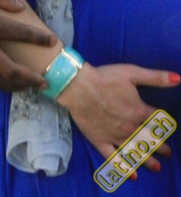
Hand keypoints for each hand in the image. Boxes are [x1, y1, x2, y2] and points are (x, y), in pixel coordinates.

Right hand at [58, 63, 178, 174]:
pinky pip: (114, 158)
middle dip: (160, 147)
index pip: (157, 121)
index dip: (164, 124)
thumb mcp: (132, 72)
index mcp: (139, 111)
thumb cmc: (105, 77)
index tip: (167, 127)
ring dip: (148, 160)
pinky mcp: (100, 141)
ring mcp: (115, 137)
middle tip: (168, 153)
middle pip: (149, 140)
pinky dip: (124, 168)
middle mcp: (130, 127)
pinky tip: (133, 176)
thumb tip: (178, 79)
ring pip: (135, 152)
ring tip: (157, 167)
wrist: (78, 86)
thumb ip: (155, 78)